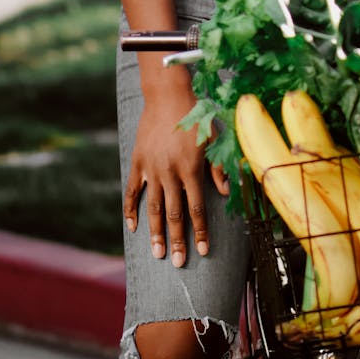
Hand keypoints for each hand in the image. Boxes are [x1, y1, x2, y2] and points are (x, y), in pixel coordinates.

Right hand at [123, 71, 228, 265]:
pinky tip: (133, 227)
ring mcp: (151, 168)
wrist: (167, 95)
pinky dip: (131, 210)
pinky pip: (132, 191)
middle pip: (174, 214)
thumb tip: (227, 191)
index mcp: (190, 168)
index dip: (200, 231)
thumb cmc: (195, 115)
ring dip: (155, 232)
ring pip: (153, 207)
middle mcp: (170, 172)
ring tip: (157, 253)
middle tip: (178, 263)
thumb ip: (218, 167)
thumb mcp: (213, 138)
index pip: (197, 208)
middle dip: (177, 240)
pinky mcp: (138, 162)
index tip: (203, 251)